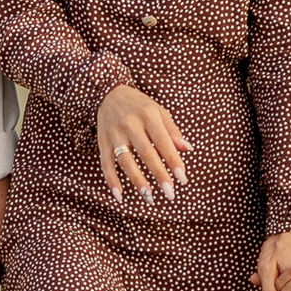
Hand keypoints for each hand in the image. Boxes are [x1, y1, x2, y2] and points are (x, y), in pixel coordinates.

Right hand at [93, 83, 188, 204]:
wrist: (108, 92)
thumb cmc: (139, 105)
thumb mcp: (159, 111)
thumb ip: (172, 130)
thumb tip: (188, 149)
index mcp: (148, 115)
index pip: (163, 142)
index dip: (173, 161)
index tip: (183, 179)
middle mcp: (130, 124)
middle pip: (146, 153)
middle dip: (159, 175)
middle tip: (170, 194)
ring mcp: (114, 134)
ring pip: (126, 161)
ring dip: (137, 181)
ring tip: (149, 198)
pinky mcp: (102, 141)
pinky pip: (106, 164)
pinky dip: (111, 181)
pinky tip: (119, 196)